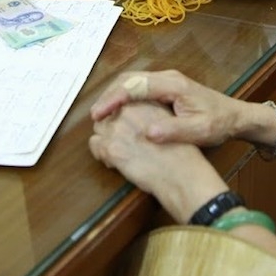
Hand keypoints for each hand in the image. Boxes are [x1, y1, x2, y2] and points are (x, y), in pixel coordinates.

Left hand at [89, 100, 224, 220]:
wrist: (180, 173)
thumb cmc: (179, 152)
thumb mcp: (167, 121)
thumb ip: (149, 112)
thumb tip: (136, 114)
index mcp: (142, 103)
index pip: (119, 102)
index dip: (119, 115)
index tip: (122, 125)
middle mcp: (128, 112)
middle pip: (106, 114)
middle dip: (111, 128)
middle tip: (122, 141)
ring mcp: (117, 129)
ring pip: (98, 128)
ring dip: (105, 139)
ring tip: (119, 151)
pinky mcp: (110, 148)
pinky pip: (94, 145)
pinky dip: (101, 153)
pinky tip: (115, 161)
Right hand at [91, 69, 243, 146]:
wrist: (235, 116)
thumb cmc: (219, 123)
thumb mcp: (199, 131)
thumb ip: (173, 131)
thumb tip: (147, 133)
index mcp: (173, 85)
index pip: (135, 86)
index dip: (114, 100)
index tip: (98, 114)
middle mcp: (168, 77)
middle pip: (129, 78)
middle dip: (109, 95)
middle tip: (95, 115)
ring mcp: (167, 80)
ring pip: (132, 80)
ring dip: (115, 94)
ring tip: (102, 113)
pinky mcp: (167, 86)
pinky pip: (139, 86)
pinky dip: (124, 95)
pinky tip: (119, 111)